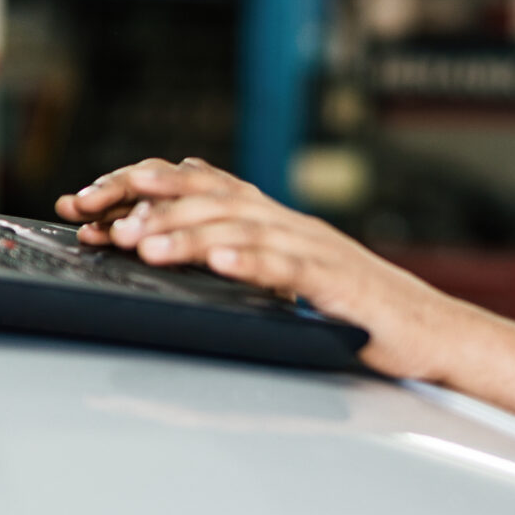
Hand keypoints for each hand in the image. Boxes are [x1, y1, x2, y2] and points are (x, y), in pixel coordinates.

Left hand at [55, 158, 482, 377]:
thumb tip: (161, 249)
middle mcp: (287, 222)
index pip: (195, 182)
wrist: (428, 332)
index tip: (86, 200)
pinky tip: (222, 263)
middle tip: (97, 215)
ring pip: (240, 226)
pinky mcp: (339, 283)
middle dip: (145, 201)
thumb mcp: (281, 279)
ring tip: (142, 242)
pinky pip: (290, 266)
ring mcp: (314, 248)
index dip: (138, 184)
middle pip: (208, 194)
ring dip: (186, 232)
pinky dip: (253, 261)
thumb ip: (234, 260)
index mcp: (269, 218)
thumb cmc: (353, 313)